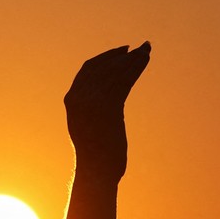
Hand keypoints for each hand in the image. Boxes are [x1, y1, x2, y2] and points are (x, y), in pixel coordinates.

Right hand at [64, 41, 149, 179]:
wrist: (96, 171)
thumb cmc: (96, 153)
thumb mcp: (87, 124)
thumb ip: (91, 106)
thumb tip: (109, 91)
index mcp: (72, 100)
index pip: (88, 69)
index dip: (106, 58)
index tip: (123, 51)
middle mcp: (79, 97)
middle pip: (104, 66)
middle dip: (124, 55)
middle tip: (143, 47)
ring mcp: (92, 101)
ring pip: (116, 71)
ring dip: (134, 59)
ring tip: (148, 51)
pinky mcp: (108, 106)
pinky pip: (124, 81)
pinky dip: (136, 68)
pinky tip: (145, 61)